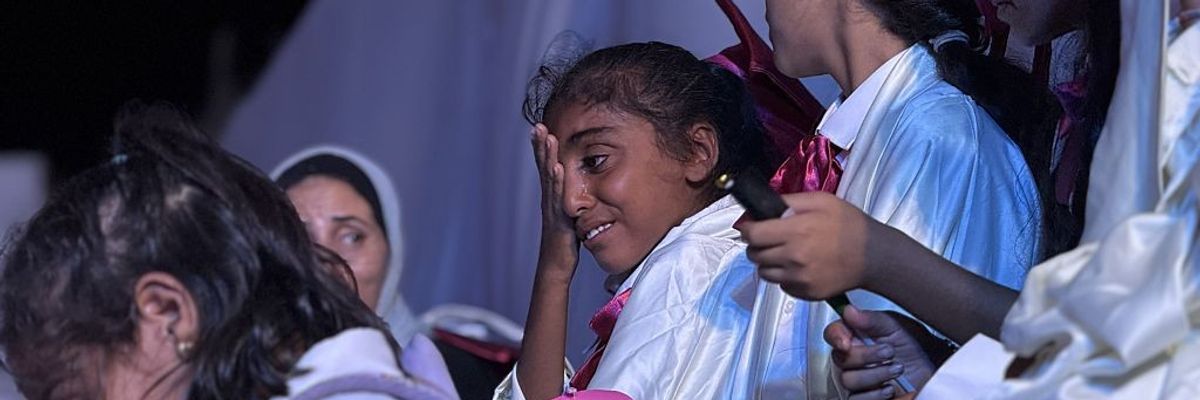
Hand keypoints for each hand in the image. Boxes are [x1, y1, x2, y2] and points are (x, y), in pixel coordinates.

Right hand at [532, 124, 578, 280]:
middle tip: (538, 125)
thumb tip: (579, 192)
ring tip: (547, 137)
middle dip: (541, 146)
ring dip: (548, 157)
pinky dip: (557, 181)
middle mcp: (549, 200)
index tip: (541, 128)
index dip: (543, 149)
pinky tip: (558, 167)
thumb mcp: (569, 217)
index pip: (546, 168)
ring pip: (549, 178)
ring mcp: (552, 208)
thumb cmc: (564, 244)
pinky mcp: (558, 219)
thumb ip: (571, 203)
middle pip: (543, 168)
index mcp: (551, 197)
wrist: (556, 267)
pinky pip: (557, 197)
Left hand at [739, 192, 890, 299]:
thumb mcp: (821, 201)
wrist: (874, 256)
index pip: (753, 235)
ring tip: (784, 253)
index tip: (750, 227)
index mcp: (795, 231)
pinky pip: (781, 285)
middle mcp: (793, 257)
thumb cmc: (848, 224)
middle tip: (769, 239)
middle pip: (754, 255)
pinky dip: (784, 276)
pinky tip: (798, 266)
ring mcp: (798, 278)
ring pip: (764, 272)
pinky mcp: (805, 293)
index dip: (747, 230)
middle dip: (756, 245)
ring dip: (768, 262)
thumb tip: (763, 208)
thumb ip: (789, 201)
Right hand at [825, 306, 934, 398]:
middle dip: (866, 356)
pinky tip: (890, 387)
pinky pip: (855, 399)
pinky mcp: (864, 398)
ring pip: (848, 380)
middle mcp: (854, 357)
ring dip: (876, 374)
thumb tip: (849, 311)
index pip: (833, 334)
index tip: (846, 342)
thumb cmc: (916, 347)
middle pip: (839, 358)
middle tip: (889, 352)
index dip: (835, 337)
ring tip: (897, 369)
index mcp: (857, 335)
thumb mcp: (896, 327)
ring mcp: (857, 378)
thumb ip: (871, 319)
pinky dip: (875, 394)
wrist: (933, 372)